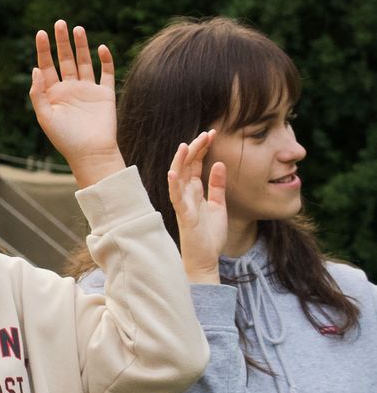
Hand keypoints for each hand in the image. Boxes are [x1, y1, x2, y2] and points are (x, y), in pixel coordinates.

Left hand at [28, 21, 123, 186]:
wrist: (91, 153)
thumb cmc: (65, 139)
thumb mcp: (45, 116)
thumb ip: (38, 93)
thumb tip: (35, 69)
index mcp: (53, 94)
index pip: (46, 66)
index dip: (43, 50)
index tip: (40, 33)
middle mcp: (70, 89)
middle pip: (65, 60)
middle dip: (62, 42)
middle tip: (60, 23)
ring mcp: (87, 91)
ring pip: (84, 62)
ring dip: (81, 46)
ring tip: (77, 29)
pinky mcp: (104, 95)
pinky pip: (106, 73)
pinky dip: (105, 60)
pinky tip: (101, 48)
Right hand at [168, 131, 226, 282]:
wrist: (206, 259)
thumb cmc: (209, 235)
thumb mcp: (218, 206)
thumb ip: (217, 186)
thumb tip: (219, 163)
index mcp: (194, 191)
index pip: (195, 164)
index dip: (202, 148)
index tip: (212, 133)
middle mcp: (186, 194)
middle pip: (187, 166)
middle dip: (195, 149)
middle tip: (206, 133)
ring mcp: (183, 204)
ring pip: (178, 178)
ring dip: (180, 161)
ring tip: (186, 145)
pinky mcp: (183, 216)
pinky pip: (176, 198)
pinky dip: (174, 185)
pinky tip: (174, 173)